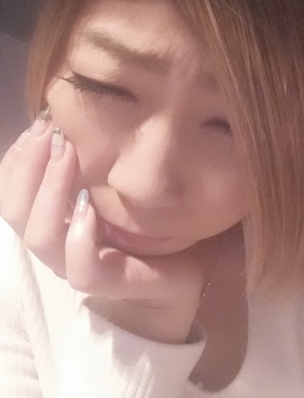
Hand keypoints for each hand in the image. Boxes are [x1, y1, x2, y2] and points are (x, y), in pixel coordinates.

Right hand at [0, 118, 204, 342]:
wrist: (191, 264)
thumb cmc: (151, 217)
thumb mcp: (116, 178)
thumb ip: (89, 157)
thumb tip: (68, 115)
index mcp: (52, 217)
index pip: (12, 189)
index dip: (19, 156)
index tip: (43, 121)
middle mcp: (57, 243)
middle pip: (14, 211)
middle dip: (28, 166)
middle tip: (53, 131)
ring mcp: (81, 265)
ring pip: (40, 239)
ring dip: (48, 192)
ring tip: (68, 155)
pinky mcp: (114, 282)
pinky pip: (83, 272)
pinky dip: (80, 240)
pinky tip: (89, 209)